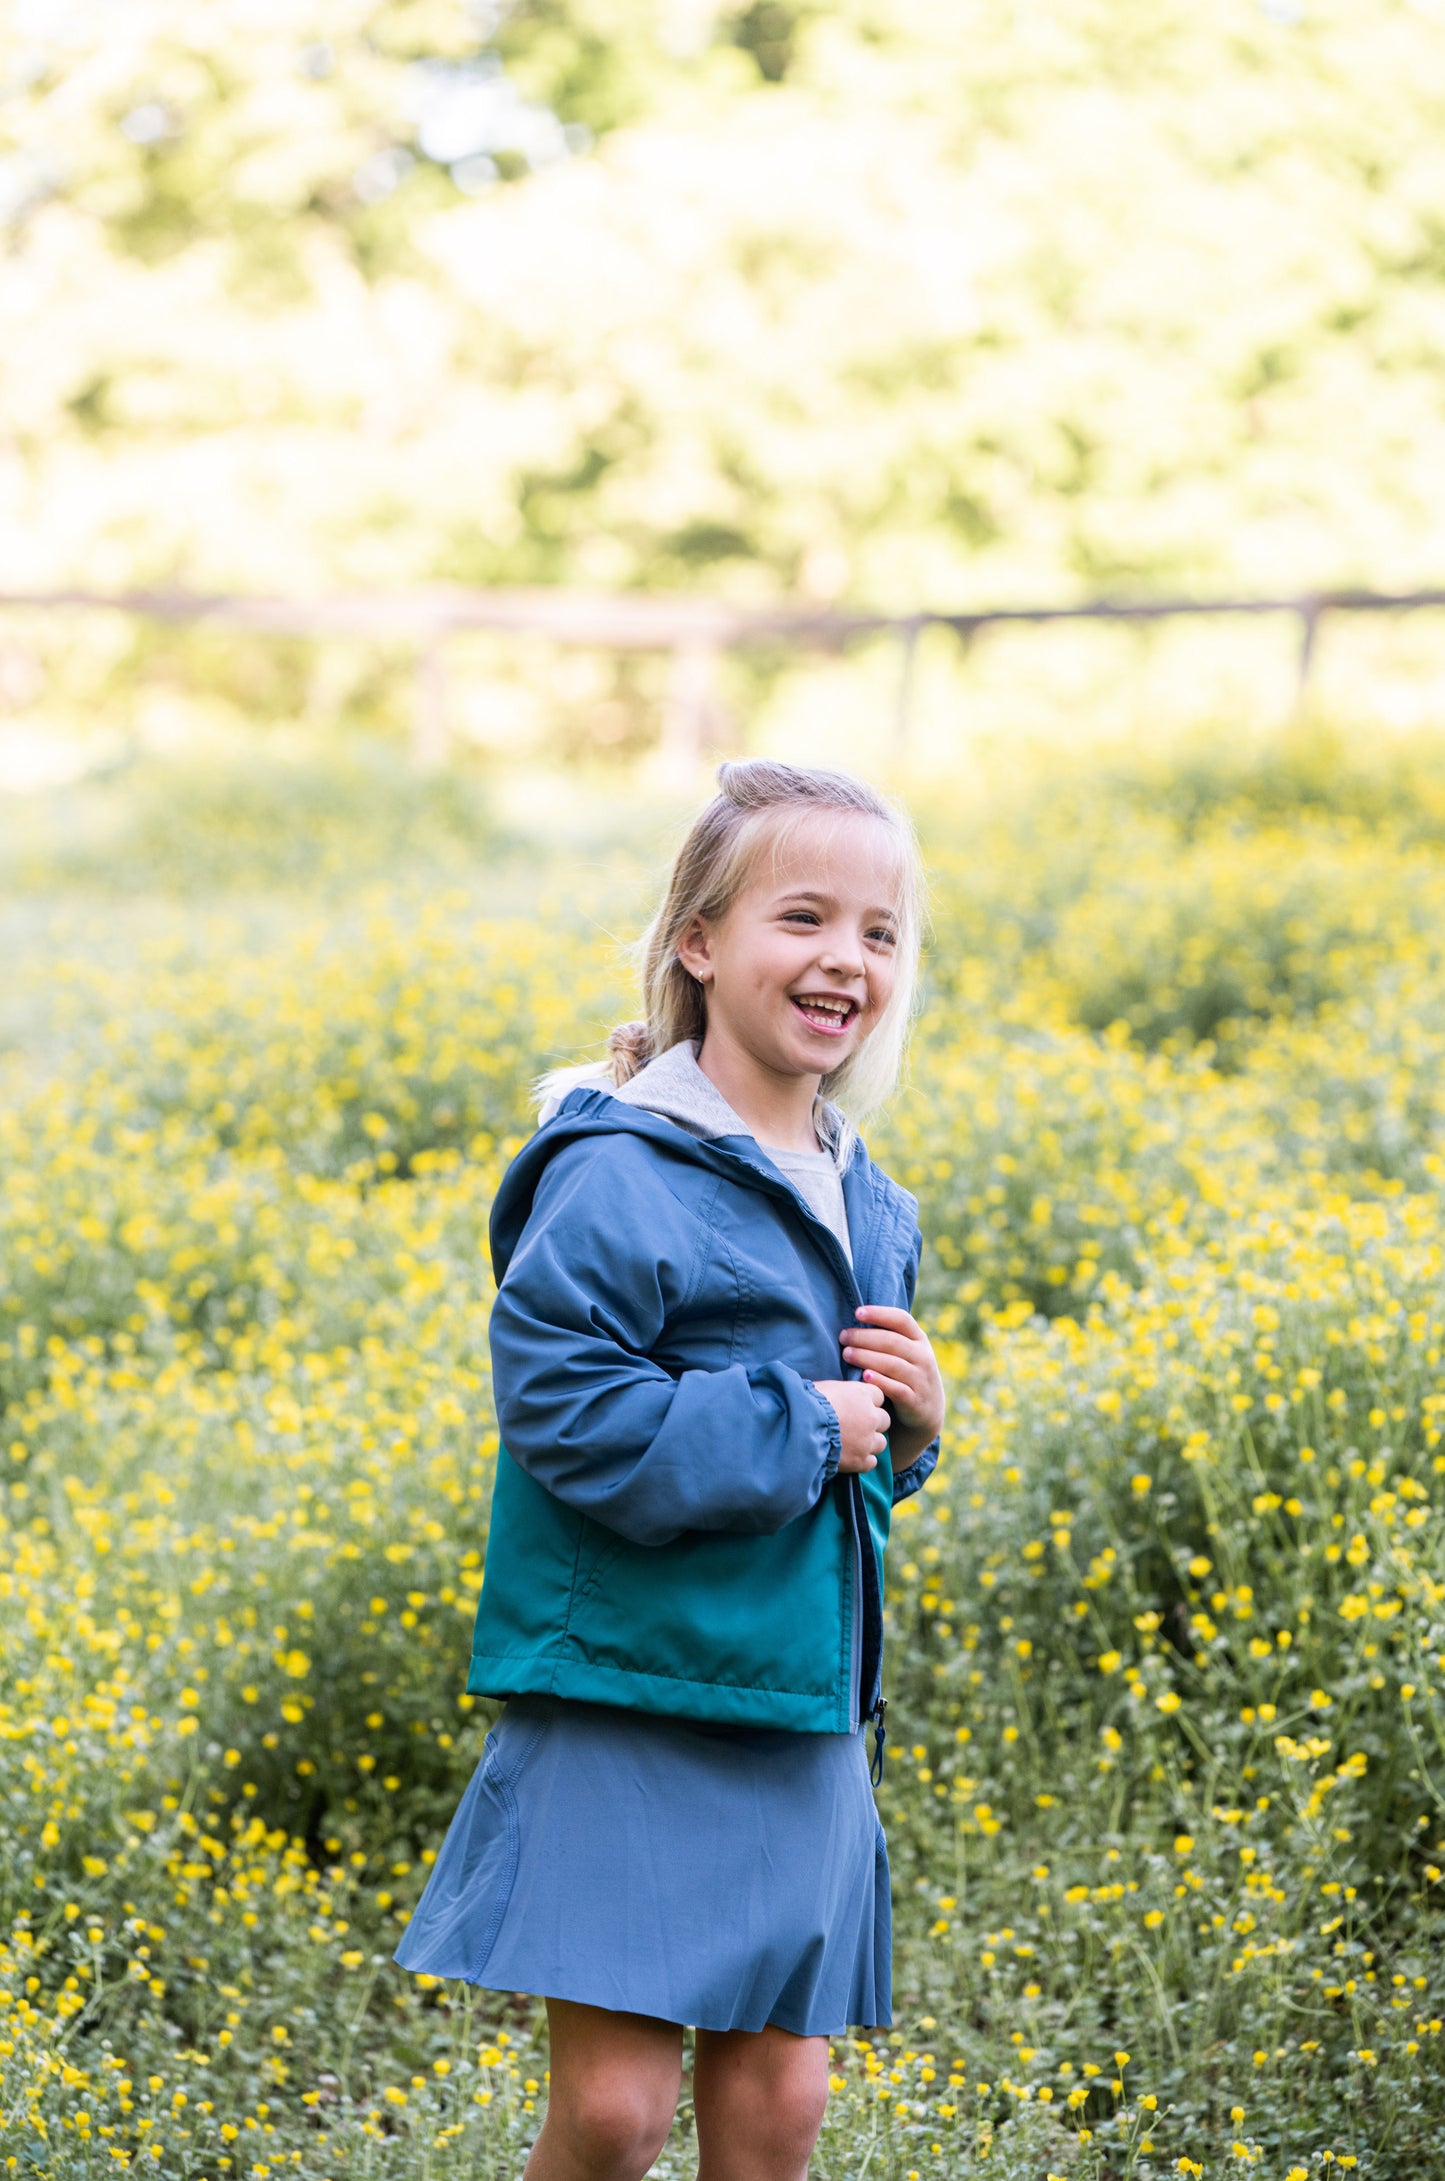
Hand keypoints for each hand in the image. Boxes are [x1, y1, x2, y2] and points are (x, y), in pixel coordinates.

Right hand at [811, 1378, 889, 1472]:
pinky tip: (850, 1457)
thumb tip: (838, 1393)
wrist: (797, 1429)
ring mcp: (867, 1440)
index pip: (878, 1395)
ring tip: (852, 1443)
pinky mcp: (860, 1460)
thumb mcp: (824, 1388)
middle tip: (855, 1426)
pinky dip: (863, 1461)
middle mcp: (870, 1416)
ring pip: (881, 1442)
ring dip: (869, 1443)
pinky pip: (872, 1462)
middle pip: (884, 1419)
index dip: (868, 1402)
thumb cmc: (805, 1404)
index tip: (856, 1406)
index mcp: (862, 1394)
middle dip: (872, 1423)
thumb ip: (841, 1392)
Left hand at [839, 1305, 944, 1468]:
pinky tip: (864, 1376)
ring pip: (892, 1364)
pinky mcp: (915, 1401)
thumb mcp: (906, 1353)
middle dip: (864, 1337)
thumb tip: (854, 1319)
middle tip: (843, 1337)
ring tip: (846, 1354)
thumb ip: (888, 1338)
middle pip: (892, 1341)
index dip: (879, 1314)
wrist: (927, 1410)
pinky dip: (880, 1381)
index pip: (901, 1320)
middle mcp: (923, 1357)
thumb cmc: (906, 1373)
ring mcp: (921, 1379)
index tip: (857, 1313)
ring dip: (867, 1357)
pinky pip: (897, 1389)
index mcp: (919, 1340)